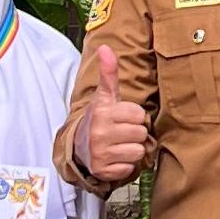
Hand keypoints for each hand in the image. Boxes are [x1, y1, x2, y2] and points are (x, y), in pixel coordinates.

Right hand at [81, 45, 151, 186]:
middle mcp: (99, 133)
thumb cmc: (99, 119)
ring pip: (138, 152)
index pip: (139, 115)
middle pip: (141, 134)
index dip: (134, 116)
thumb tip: (105, 47)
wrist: (78, 147)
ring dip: (131, 150)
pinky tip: (114, 158)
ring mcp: (100, 153)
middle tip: (121, 132)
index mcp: (102, 113)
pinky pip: (130, 169)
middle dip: (134, 133)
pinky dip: (125, 165)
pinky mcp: (103, 171)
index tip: (122, 117)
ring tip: (118, 145)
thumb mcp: (104, 97)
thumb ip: (109, 74)